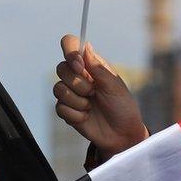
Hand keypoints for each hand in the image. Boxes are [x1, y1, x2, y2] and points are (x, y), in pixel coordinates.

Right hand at [54, 35, 147, 162]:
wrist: (121, 134)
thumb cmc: (122, 107)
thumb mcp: (115, 86)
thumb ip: (98, 68)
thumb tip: (86, 46)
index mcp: (90, 65)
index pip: (71, 46)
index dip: (70, 53)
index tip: (80, 67)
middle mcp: (77, 77)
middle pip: (61, 68)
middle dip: (78, 83)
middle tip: (93, 92)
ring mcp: (70, 93)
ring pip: (58, 89)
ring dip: (77, 100)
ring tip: (91, 107)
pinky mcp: (66, 110)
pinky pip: (60, 107)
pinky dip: (76, 114)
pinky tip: (86, 117)